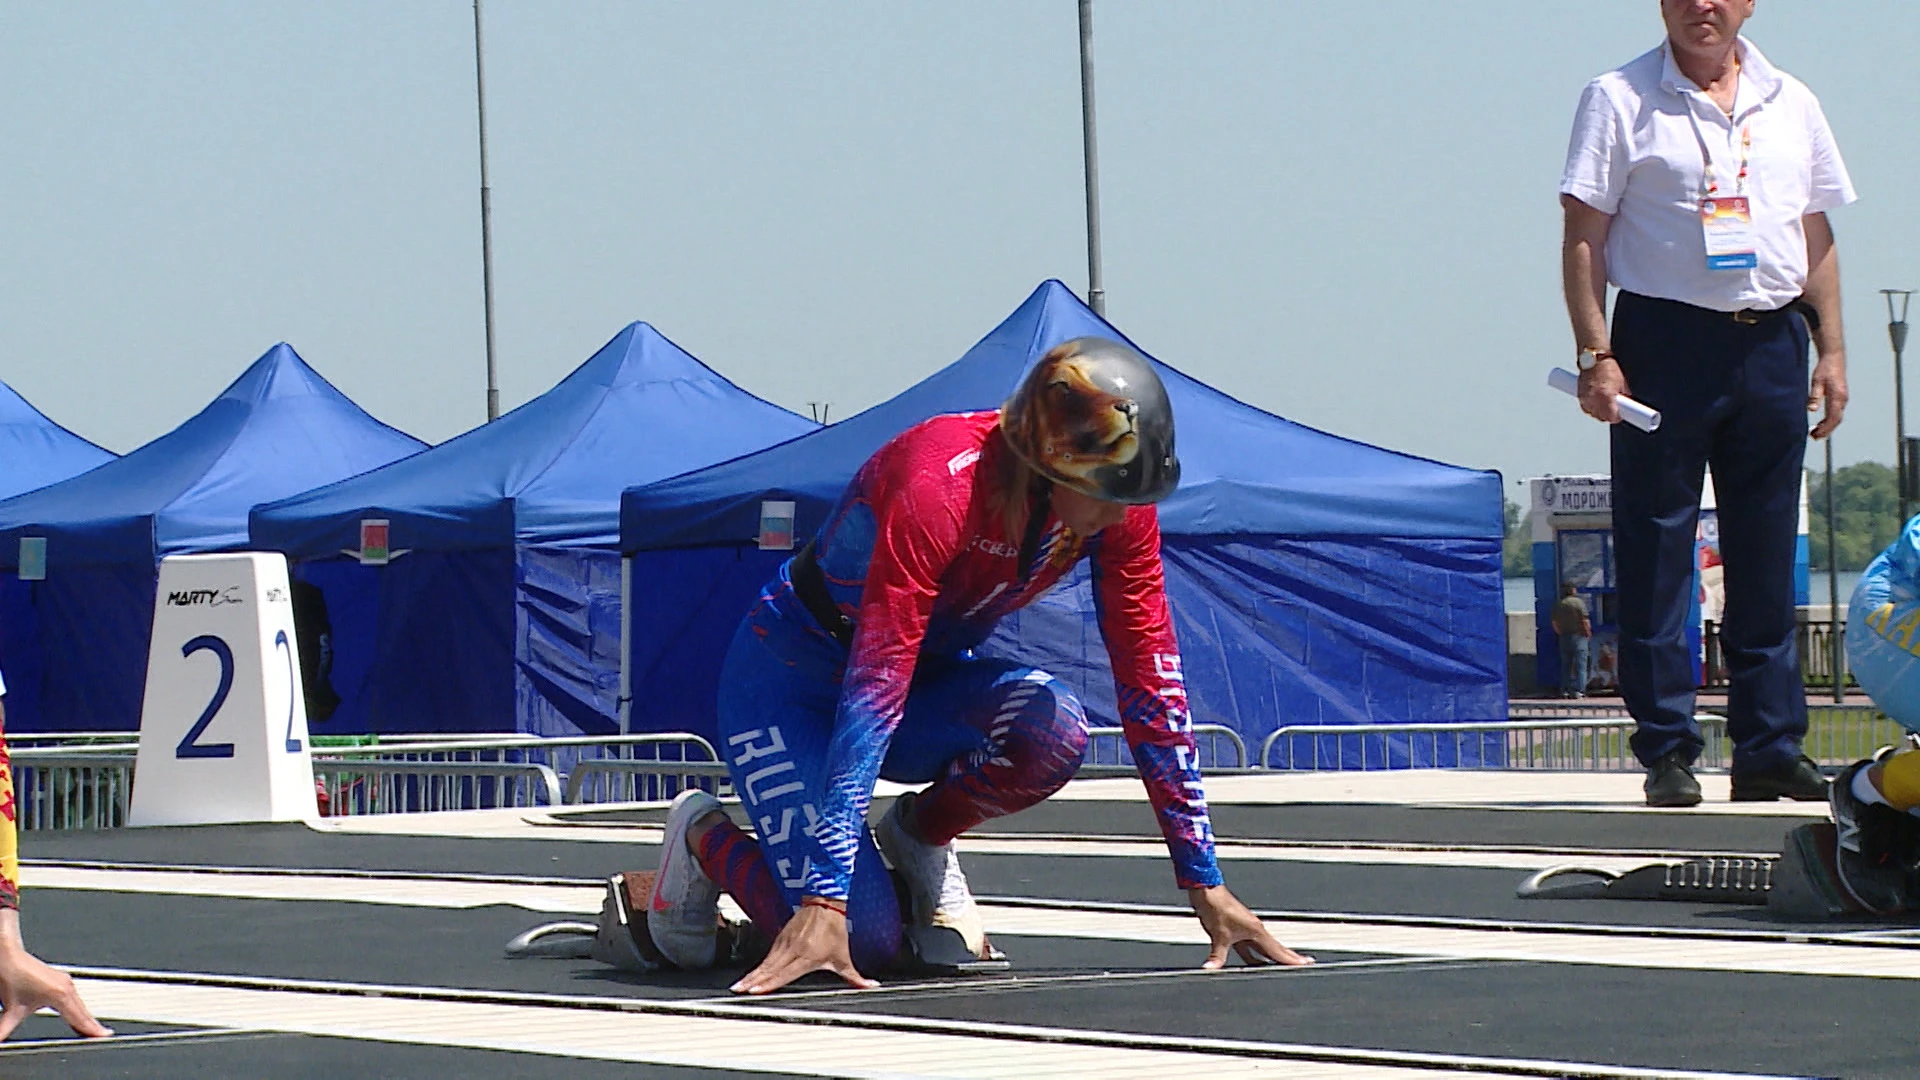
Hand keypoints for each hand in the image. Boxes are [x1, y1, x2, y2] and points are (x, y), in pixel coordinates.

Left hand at [0, 941, 109, 1039]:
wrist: (7, 955)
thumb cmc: (11, 974)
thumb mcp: (10, 1010)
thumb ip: (6, 1030)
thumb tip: (2, 1042)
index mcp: (60, 994)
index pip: (79, 1018)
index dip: (92, 1030)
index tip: (104, 1036)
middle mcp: (67, 986)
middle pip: (84, 1011)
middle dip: (93, 1025)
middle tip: (104, 1036)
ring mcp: (65, 981)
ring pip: (80, 1004)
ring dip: (86, 1016)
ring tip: (92, 1029)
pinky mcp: (61, 979)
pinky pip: (76, 997)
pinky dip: (79, 1008)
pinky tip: (77, 1014)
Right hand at [730, 901, 876, 994]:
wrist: (826, 903)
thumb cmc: (835, 929)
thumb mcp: (844, 956)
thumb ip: (854, 976)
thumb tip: (870, 986)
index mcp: (808, 955)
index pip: (785, 973)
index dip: (769, 982)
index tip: (756, 989)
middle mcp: (794, 949)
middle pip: (770, 969)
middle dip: (753, 981)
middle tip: (739, 990)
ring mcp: (785, 942)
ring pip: (765, 962)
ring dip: (752, 974)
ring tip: (739, 985)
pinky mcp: (781, 937)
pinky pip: (767, 955)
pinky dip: (758, 966)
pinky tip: (751, 974)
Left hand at [1188, 885, 1313, 969]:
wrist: (1207, 890)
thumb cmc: (1216, 906)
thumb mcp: (1218, 935)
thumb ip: (1217, 955)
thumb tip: (1212, 968)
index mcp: (1256, 930)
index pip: (1277, 950)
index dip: (1291, 959)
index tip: (1305, 963)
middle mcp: (1255, 929)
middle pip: (1276, 948)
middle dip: (1290, 956)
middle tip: (1306, 962)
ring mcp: (1247, 929)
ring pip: (1265, 947)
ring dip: (1274, 957)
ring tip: (1286, 965)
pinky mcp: (1238, 930)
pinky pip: (1251, 947)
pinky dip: (1256, 956)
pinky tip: (1256, 963)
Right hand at [1577, 356, 1628, 424]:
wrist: (1594, 359)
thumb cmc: (1607, 367)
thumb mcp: (1621, 383)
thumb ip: (1623, 396)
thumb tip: (1625, 403)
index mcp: (1606, 397)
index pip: (1613, 417)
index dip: (1617, 416)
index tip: (1621, 414)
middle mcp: (1594, 400)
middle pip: (1602, 417)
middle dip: (1608, 415)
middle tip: (1614, 409)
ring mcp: (1586, 399)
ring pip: (1593, 413)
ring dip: (1599, 411)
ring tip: (1604, 404)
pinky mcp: (1580, 396)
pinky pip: (1586, 407)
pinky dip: (1591, 406)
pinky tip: (1596, 400)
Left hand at [1809, 353, 1847, 438]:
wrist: (1834, 357)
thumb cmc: (1825, 368)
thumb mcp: (1816, 381)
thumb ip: (1815, 396)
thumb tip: (1812, 410)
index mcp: (1838, 397)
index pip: (1833, 418)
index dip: (1825, 429)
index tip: (1815, 435)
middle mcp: (1843, 399)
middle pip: (1836, 420)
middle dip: (1826, 431)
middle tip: (1814, 437)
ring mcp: (1843, 398)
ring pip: (1837, 417)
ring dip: (1827, 427)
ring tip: (1815, 433)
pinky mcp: (1841, 397)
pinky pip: (1836, 413)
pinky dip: (1829, 420)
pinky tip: (1821, 423)